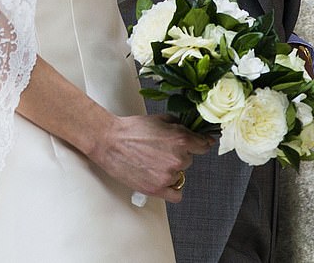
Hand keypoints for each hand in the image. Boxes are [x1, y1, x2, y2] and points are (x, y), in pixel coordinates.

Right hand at [89, 114, 211, 202]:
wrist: (110, 142)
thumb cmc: (131, 130)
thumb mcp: (159, 119)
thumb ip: (178, 125)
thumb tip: (188, 129)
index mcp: (180, 139)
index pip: (203, 145)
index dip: (202, 143)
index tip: (202, 144)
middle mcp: (177, 159)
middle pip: (189, 159)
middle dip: (179, 154)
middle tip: (162, 149)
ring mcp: (168, 176)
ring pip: (181, 174)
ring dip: (172, 169)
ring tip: (155, 161)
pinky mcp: (157, 189)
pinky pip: (176, 194)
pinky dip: (172, 188)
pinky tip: (163, 179)